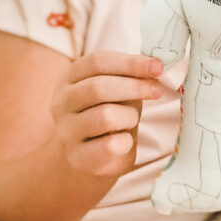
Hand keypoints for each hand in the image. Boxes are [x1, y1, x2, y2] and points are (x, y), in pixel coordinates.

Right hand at [50, 51, 163, 177]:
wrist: (86, 158)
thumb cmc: (108, 113)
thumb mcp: (116, 90)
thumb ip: (130, 76)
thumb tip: (156, 66)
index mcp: (70, 78)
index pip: (97, 62)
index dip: (130, 62)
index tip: (158, 66)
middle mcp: (62, 103)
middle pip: (98, 87)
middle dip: (134, 86)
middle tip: (157, 90)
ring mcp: (66, 132)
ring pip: (105, 116)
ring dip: (129, 116)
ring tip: (131, 120)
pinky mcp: (76, 158)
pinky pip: (109, 146)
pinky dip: (126, 142)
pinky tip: (125, 141)